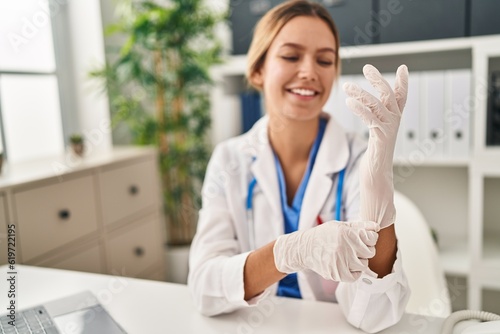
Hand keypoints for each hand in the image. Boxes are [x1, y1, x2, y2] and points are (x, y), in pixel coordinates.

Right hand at [273, 221, 379, 281]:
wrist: (306, 248)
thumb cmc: (324, 235)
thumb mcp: (341, 225)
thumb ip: (360, 226)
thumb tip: (378, 227)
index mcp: (346, 233)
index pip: (372, 238)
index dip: (370, 238)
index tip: (363, 238)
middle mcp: (344, 247)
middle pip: (370, 252)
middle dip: (365, 249)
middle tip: (354, 247)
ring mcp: (341, 261)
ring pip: (364, 264)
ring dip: (359, 260)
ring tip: (349, 255)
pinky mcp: (337, 273)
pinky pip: (356, 276)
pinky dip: (354, 272)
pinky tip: (347, 265)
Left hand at [343, 64, 408, 227]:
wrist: (376, 193)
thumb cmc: (372, 173)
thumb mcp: (373, 148)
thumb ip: (373, 134)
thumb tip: (368, 125)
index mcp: (390, 129)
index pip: (399, 102)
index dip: (402, 85)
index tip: (403, 69)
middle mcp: (392, 130)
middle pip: (391, 99)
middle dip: (380, 81)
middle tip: (367, 66)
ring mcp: (388, 136)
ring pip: (380, 108)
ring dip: (363, 93)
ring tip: (347, 86)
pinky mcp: (380, 144)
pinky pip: (373, 122)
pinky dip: (363, 109)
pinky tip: (350, 102)